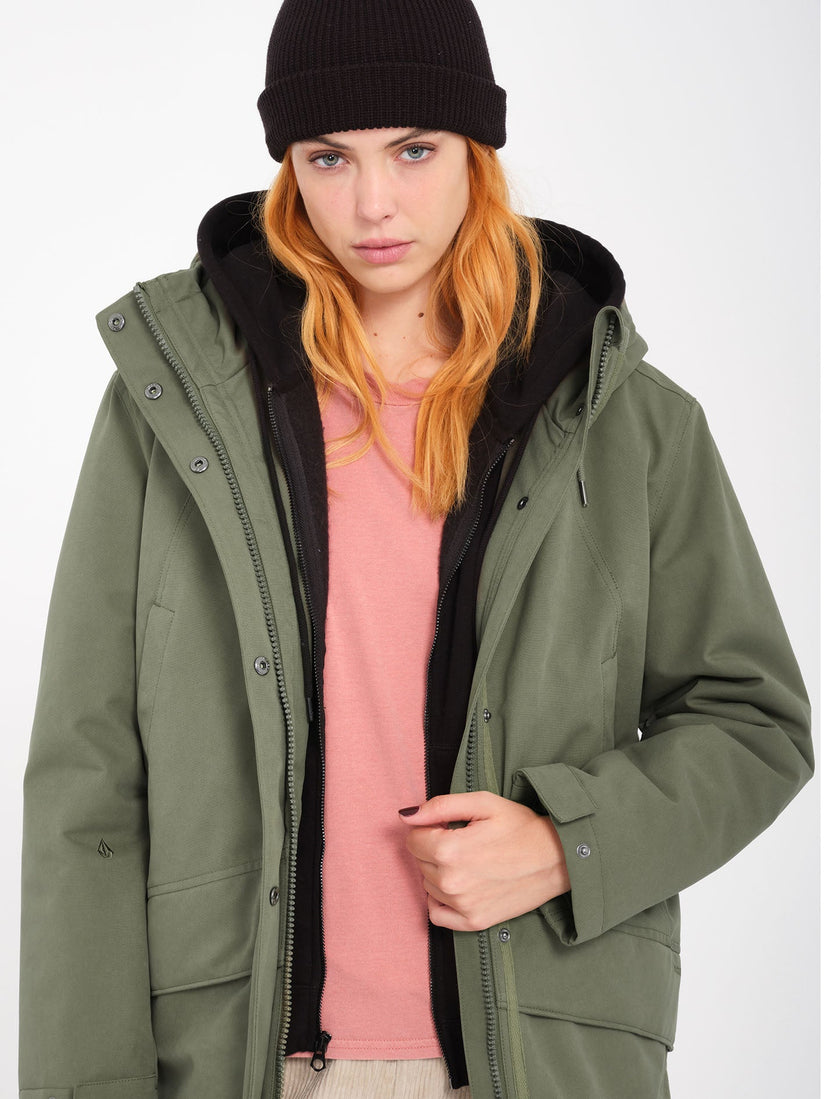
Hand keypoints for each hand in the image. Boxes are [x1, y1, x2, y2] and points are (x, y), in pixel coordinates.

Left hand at [399, 791, 569, 931]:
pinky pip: (436, 914)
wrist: (557, 858)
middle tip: (464, 841)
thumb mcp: (482, 803)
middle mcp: (451, 882)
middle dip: (433, 847)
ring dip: (439, 871)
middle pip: (419, 861)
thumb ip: (440, 806)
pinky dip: (440, 899)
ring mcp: (462, 905)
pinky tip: (458, 885)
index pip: (412, 839)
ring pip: (427, 884)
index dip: (429, 828)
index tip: (450, 825)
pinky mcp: (473, 922)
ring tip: (469, 860)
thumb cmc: (521, 826)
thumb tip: (406, 816)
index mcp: (449, 850)